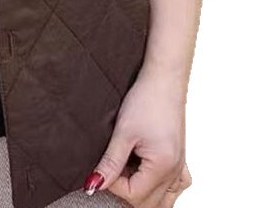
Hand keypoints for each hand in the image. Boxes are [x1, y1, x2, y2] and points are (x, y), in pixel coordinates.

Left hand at [83, 70, 188, 207]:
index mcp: (163, 166)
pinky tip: (148, 176)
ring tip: (126, 172)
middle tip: (111, 170)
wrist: (164, 79)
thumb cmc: (147, 99)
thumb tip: (94, 184)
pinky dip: (160, 189)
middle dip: (126, 191)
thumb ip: (110, 162)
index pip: (134, 195)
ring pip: (164, 200)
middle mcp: (175, 171)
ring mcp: (180, 166)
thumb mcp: (123, 132)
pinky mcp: (180, 158)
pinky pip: (175, 187)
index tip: (101, 169)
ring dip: (142, 193)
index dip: (112, 185)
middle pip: (148, 202)